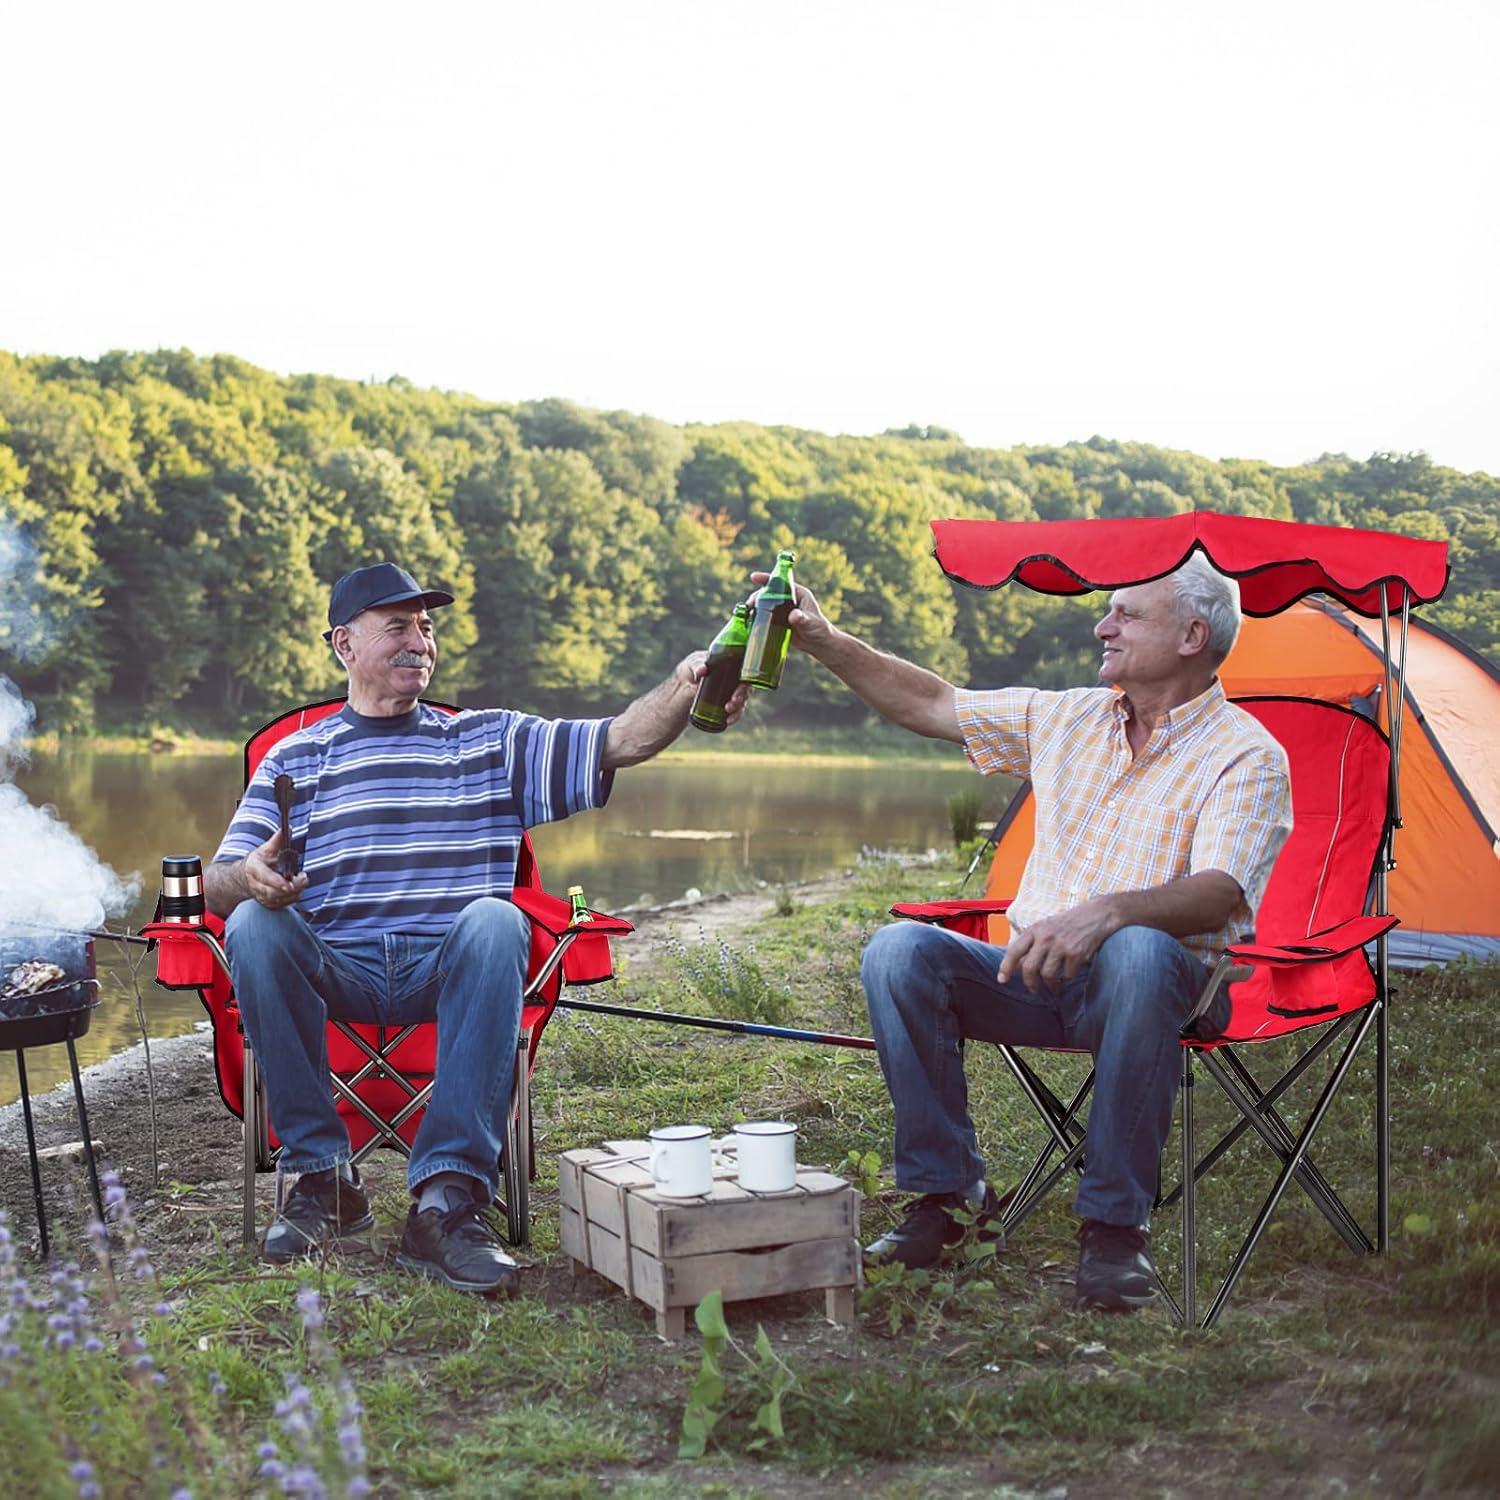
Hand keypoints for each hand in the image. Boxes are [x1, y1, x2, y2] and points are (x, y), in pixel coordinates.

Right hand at [244, 829, 307, 910]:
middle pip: (274, 892)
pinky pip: (283, 904)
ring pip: (280, 899)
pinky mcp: (268, 904)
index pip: (265, 878)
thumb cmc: (258, 862)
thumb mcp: (265, 849)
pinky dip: (292, 897)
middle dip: (291, 887)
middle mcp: (256, 885)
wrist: (245, 878)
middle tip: (303, 878)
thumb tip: (288, 828)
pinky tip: (296, 888)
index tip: (288, 884)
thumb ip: (277, 840)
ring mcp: (262, 897)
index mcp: (254, 869)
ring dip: (294, 892)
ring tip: (301, 880)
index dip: (276, 882)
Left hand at [676, 649, 750, 724]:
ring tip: (728, 712)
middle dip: (742, 695)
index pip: (744, 668)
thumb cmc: (686, 672)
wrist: (677, 690)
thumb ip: (696, 666)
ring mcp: (729, 690)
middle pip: (744, 685)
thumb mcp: (690, 667)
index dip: (747, 677)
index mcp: (727, 663)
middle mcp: (731, 676)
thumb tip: (703, 669)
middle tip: (732, 703)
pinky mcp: (726, 701)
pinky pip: (736, 708)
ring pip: (742, 698)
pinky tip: (728, 720)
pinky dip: (735, 715)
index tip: (741, 686)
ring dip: (739, 706)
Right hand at [748, 572, 832, 653]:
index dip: (766, 578)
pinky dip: (758, 617)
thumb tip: (793, 616)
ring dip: (755, 607)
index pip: (781, 582)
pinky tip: (750, 622)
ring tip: (746, 614)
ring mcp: (784, 610)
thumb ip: (803, 618)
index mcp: (798, 593)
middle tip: (749, 605)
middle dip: (757, 596)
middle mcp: (789, 599)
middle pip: (769, 593)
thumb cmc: (820, 630)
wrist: (820, 644)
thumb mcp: (811, 623)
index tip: (754, 577)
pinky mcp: (780, 621)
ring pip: (766, 604)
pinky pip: (766, 616)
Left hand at [998, 899, 1118, 991]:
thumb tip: (1016, 966)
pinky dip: (1067, 977)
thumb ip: (1030, 943)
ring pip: (1047, 974)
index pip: (1014, 950)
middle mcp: (1045, 937)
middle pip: (1029, 968)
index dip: (1005, 967)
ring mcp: (1061, 945)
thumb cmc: (1066, 924)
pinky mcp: (1076, 953)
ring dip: (1050, 984)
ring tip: (1053, 985)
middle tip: (1033, 989)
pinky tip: (1070, 970)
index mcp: (1034, 930)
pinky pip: (1067, 975)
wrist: (1095, 915)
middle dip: (1029, 983)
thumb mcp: (1044, 927)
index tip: (1001, 980)